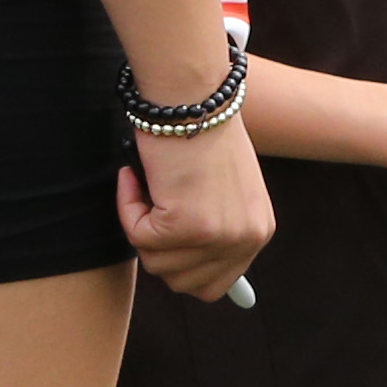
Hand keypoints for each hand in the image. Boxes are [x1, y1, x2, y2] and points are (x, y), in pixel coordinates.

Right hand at [115, 121, 272, 303]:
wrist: (194, 101)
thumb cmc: (202, 136)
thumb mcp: (223, 192)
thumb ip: (214, 230)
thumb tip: (196, 281)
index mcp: (259, 231)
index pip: (218, 284)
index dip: (184, 271)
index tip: (167, 251)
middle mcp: (247, 238)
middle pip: (183, 282)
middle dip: (158, 250)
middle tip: (154, 208)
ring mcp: (220, 235)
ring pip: (156, 263)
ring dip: (142, 227)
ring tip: (151, 188)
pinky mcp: (188, 225)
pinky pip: (138, 236)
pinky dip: (127, 207)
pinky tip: (138, 178)